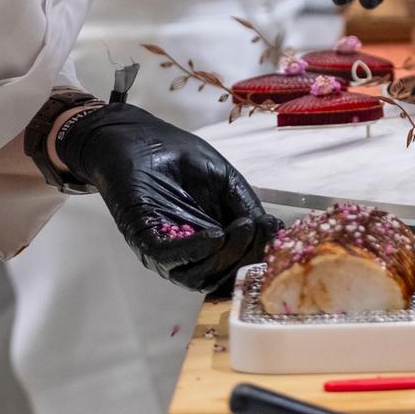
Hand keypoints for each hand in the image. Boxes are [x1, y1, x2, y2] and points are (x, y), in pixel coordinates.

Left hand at [55, 102, 280, 292]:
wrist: (139, 137)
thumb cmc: (180, 157)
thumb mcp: (225, 180)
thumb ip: (246, 206)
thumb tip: (274, 231)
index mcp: (211, 240)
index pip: (237, 265)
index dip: (258, 256)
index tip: (276, 235)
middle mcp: (189, 252)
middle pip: (220, 277)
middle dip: (246, 258)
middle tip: (260, 231)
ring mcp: (166, 248)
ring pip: (197, 275)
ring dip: (225, 258)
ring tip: (243, 229)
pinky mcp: (144, 238)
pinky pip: (169, 256)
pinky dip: (195, 251)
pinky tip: (216, 236)